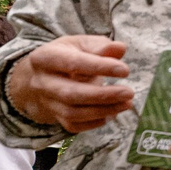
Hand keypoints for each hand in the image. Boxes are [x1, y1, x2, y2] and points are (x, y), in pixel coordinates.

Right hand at [5, 34, 135, 132]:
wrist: (45, 75)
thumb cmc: (68, 55)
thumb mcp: (81, 44)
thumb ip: (101, 46)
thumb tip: (120, 48)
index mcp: (45, 58)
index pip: (73, 63)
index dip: (100, 67)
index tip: (125, 70)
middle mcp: (42, 82)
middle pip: (71, 93)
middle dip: (102, 95)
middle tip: (128, 92)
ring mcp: (47, 102)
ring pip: (73, 113)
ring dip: (103, 110)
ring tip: (126, 103)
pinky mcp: (55, 116)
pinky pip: (74, 125)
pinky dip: (95, 122)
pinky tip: (112, 113)